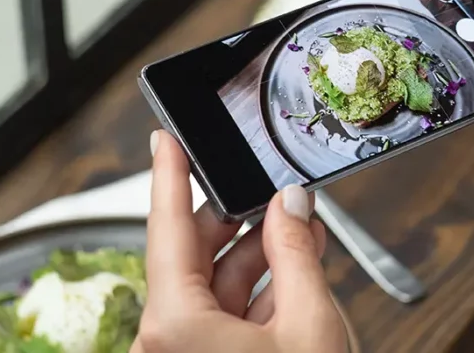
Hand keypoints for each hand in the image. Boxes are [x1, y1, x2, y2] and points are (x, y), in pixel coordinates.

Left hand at [132, 130, 347, 352]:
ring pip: (210, 289)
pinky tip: (294, 272)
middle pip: (191, 256)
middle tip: (268, 188)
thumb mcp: (309, 325)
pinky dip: (254, 295)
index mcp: (175, 325)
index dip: (168, 176)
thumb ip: (296, 256)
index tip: (165, 140)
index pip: (166, 228)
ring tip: (300, 231)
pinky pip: (218, 319)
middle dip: (237, 219)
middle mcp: (164, 341)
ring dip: (255, 258)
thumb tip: (289, 206)